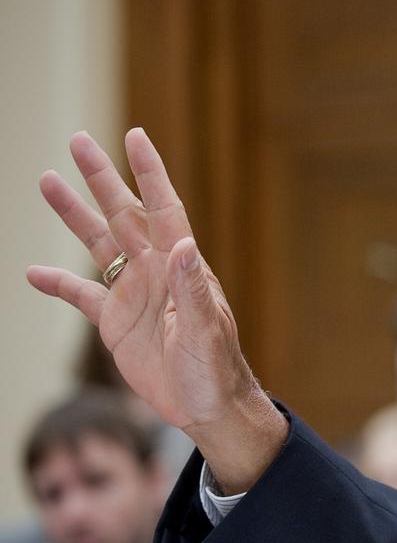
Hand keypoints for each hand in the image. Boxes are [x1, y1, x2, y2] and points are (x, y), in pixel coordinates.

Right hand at [27, 129, 285, 491]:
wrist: (207, 406)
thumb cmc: (217, 368)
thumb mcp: (205, 329)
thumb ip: (192, 288)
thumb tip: (181, 246)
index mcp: (180, 267)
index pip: (164, 208)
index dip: (150, 173)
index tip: (135, 136)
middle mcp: (156, 271)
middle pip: (123, 214)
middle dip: (101, 177)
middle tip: (78, 140)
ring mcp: (134, 294)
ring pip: (99, 243)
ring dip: (74, 214)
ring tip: (48, 180)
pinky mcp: (117, 322)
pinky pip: (82, 294)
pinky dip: (57, 283)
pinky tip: (33, 272)